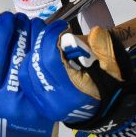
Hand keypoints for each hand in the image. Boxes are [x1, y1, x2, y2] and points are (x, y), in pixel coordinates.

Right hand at [0, 13, 67, 136]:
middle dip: (24, 31)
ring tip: (39, 28)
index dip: (3, 32)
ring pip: (37, 61)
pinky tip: (53, 45)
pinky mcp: (48, 106)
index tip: (8, 17)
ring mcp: (30, 103)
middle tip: (27, 20)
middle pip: (19, 54)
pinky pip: (51, 74)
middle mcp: (9, 98)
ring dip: (40, 40)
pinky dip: (53, 57)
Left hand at [4, 15, 135, 136]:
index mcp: (74, 93)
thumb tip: (80, 33)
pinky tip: (36, 54)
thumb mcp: (109, 64)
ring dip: (32, 52)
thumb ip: (95, 47)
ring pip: (26, 72)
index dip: (50, 38)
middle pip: (36, 64)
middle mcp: (55, 103)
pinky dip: (29, 65)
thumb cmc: (109, 84)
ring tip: (42, 40)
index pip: (50, 59)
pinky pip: (26, 81)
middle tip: (48, 30)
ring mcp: (45, 107)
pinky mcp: (39, 106)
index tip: (59, 26)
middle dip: (40, 42)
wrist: (106, 110)